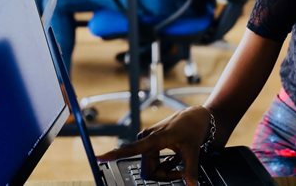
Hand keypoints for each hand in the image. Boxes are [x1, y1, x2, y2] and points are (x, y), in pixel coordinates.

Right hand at [96, 106, 211, 185]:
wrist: (196, 116)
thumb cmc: (193, 128)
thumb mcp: (193, 151)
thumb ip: (190, 170)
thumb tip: (192, 185)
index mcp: (154, 138)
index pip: (131, 149)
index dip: (114, 154)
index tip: (99, 157)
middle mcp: (147, 139)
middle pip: (149, 170)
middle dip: (165, 175)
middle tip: (182, 172)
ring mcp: (148, 141)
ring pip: (152, 168)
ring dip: (166, 171)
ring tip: (180, 162)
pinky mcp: (150, 143)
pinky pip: (153, 163)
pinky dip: (165, 166)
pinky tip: (175, 158)